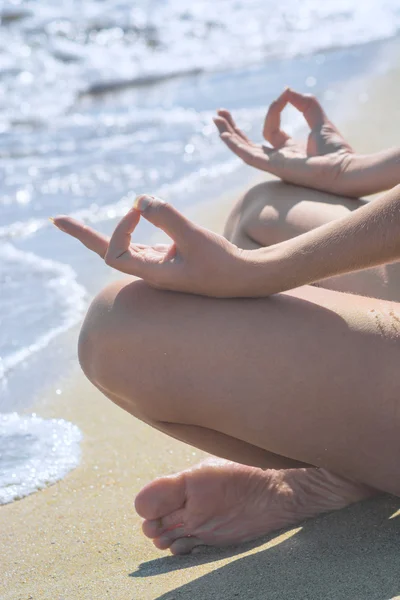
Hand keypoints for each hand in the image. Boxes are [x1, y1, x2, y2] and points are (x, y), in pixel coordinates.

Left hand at [51, 195, 256, 297]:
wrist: (246, 279)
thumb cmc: (223, 264)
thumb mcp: (195, 238)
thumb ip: (167, 217)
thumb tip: (139, 199)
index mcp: (152, 273)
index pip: (115, 252)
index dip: (120, 228)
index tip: (140, 208)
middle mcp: (150, 270)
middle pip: (106, 251)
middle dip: (82, 234)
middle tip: (55, 220)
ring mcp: (159, 264)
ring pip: (121, 246)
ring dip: (97, 233)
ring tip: (68, 223)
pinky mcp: (169, 257)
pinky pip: (140, 241)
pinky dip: (129, 228)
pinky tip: (127, 219)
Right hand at [214, 88, 358, 195]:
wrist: (344, 169)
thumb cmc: (337, 151)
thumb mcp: (319, 119)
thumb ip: (305, 104)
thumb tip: (288, 90)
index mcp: (289, 152)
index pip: (271, 129)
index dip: (275, 109)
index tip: (285, 95)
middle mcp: (277, 160)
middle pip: (248, 144)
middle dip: (234, 129)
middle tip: (220, 114)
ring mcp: (273, 165)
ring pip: (244, 150)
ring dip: (229, 135)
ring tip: (216, 120)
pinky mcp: (272, 167)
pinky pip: (249, 156)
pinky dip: (235, 145)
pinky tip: (224, 135)